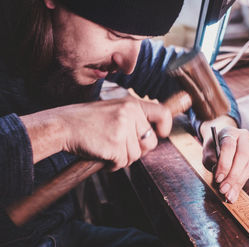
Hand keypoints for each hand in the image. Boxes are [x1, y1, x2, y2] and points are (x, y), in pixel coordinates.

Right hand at [22, 96, 171, 170]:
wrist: (64, 125)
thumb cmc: (88, 120)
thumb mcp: (114, 109)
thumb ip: (134, 118)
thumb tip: (152, 136)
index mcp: (132, 104)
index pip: (163, 113)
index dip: (165, 127)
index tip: (160, 134)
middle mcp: (130, 114)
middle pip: (151, 143)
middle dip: (139, 150)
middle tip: (122, 147)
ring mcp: (122, 129)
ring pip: (136, 156)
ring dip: (123, 158)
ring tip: (107, 148)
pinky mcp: (115, 145)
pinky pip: (123, 163)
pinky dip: (113, 164)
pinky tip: (102, 154)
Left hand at [201, 117, 248, 202]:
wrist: (223, 139)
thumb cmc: (214, 146)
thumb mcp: (208, 150)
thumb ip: (211, 160)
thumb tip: (220, 177)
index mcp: (230, 132)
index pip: (229, 147)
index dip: (224, 164)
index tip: (218, 178)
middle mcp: (244, 137)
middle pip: (242, 157)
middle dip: (232, 176)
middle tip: (223, 189)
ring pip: (248, 166)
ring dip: (237, 183)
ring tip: (228, 195)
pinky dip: (240, 184)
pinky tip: (233, 194)